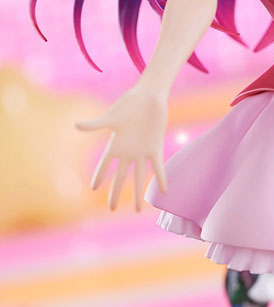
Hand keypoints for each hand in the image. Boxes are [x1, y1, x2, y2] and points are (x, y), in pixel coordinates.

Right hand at [76, 85, 167, 211]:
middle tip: (111, 209)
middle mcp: (128, 152)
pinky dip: (161, 178)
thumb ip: (96, 125)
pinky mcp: (155, 147)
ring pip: (139, 177)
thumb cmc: (129, 104)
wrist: (149, 97)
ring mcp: (142, 151)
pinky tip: (165, 191)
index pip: (104, 165)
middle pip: (120, 177)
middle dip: (115, 193)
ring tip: (137, 210)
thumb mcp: (112, 117)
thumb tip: (75, 126)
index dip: (98, 176)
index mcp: (115, 145)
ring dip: (138, 193)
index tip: (92, 188)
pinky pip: (158, 167)